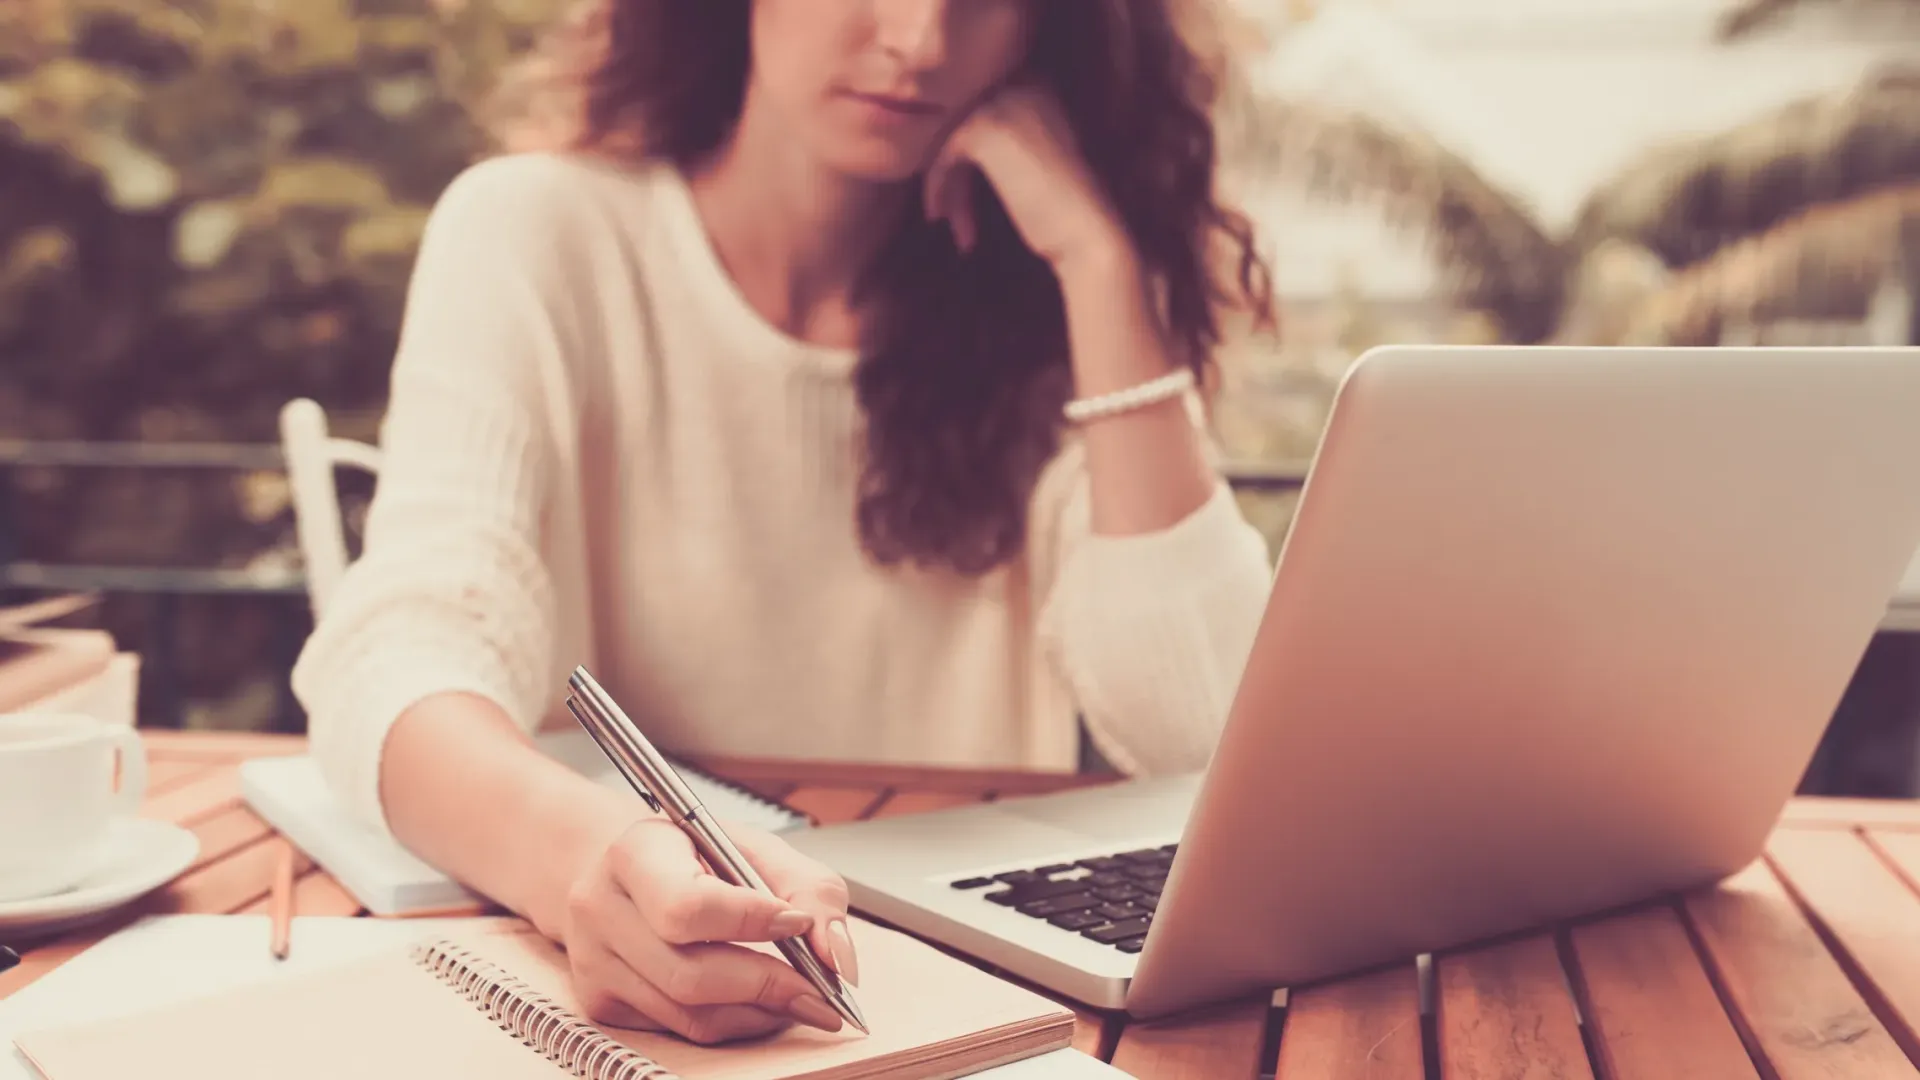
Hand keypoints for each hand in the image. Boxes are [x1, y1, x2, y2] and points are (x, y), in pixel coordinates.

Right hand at [559, 815, 857, 1044]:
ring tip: (800, 999)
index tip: (798, 925)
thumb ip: (809, 890)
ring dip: (758, 1012)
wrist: (630, 874)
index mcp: (636, 852)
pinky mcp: (600, 1002)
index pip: (688, 905)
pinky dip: (732, 1023)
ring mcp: (593, 960)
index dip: (750, 922)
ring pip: (687, 1011)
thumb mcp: (756, 849)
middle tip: (822, 994)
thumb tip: (837, 957)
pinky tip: (759, 1004)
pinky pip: (679, 1029)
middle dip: (768, 985)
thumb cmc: (696, 856)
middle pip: (688, 972)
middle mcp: (600, 906)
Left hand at [923, 83, 1128, 273]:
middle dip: (952, 172)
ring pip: (950, 139)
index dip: (964, 157)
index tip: (964, 199)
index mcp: (1038, 83)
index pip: (978, 110)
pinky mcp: (985, 127)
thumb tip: (937, 140)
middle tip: (952, 215)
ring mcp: (1004, 100)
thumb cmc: (1063, 208)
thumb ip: (997, 141)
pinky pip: (944, 153)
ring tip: (948, 222)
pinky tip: (942, 218)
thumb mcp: (1029, 160)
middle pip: (960, 122)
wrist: (1090, 232)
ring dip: (947, 185)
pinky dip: (938, 186)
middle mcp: (1023, 81)